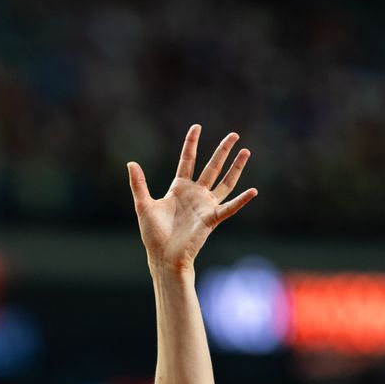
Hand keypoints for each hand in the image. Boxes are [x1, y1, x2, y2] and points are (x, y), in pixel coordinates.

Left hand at [127, 125, 256, 276]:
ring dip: (236, 167)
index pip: (187, 160)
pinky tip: (253, 191)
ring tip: (246, 151)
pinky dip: (241, 200)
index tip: (197, 127)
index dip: (192, 143)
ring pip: (225, 182)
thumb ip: (139, 184)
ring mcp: (205, 206)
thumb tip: (131, 163)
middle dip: (223, 150)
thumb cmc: (154, 234)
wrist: (164, 256)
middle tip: (234, 135)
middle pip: (212, 167)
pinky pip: (229, 207)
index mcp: (179, 188)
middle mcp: (195, 194)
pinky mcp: (212, 219)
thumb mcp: (144, 205)